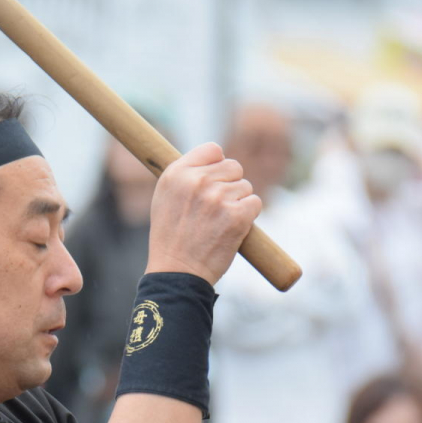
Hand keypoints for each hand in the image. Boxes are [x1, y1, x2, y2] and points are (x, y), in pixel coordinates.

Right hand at [145, 143, 261, 284]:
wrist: (177, 273)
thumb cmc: (171, 238)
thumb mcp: (165, 198)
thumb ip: (186, 175)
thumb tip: (214, 159)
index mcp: (176, 173)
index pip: (212, 149)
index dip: (216, 165)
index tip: (213, 182)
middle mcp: (196, 181)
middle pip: (233, 166)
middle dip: (230, 185)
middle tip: (215, 209)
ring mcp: (218, 197)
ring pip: (245, 186)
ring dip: (238, 203)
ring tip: (219, 223)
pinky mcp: (236, 215)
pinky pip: (256, 202)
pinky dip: (249, 216)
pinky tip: (232, 229)